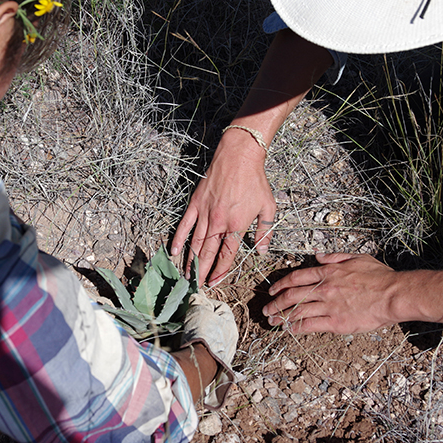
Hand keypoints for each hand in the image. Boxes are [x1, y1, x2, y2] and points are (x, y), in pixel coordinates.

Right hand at [172, 131, 275, 285]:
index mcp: (236, 225)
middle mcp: (219, 222)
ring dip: (190, 261)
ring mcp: (205, 213)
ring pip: (196, 242)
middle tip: (196, 287)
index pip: (227, 255)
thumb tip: (262, 252)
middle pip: (208, 253)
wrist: (239, 156)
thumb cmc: (255, 181)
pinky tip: (174, 251)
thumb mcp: (268, 206)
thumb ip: (265, 231)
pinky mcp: (196, 203)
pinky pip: (185, 224)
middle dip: (202, 272)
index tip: (215, 283)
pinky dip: (178, 238)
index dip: (220, 271)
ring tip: (186, 275)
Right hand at [180, 293, 238, 408]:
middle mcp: (231, 337)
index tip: (193, 305)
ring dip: (200, 333)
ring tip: (188, 333)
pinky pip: (207, 350)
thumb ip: (198, 301)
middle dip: (202, 319)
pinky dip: (199, 346)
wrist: (199, 363)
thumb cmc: (201, 334)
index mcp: (230, 323)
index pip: (220, 306)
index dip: (206, 303)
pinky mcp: (216, 363)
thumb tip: (197, 294)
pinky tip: (190, 346)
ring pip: (211, 336)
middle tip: (189, 319)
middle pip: (215, 321)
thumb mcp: (198, 311)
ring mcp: (225, 352)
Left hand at [263, 253, 442, 333]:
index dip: (281, 284)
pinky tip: (289, 330)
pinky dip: (297, 328)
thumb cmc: (379, 276)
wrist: (394, 295)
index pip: (296, 277)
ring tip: (272, 321)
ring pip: (298, 311)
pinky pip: (311, 325)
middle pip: (292, 295)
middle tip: (266, 309)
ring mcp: (329, 306)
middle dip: (275, 303)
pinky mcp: (336, 322)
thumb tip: (318, 255)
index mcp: (327, 272)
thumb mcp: (356, 257)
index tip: (272, 290)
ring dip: (282, 317)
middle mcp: (324, 288)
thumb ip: (334, 257)